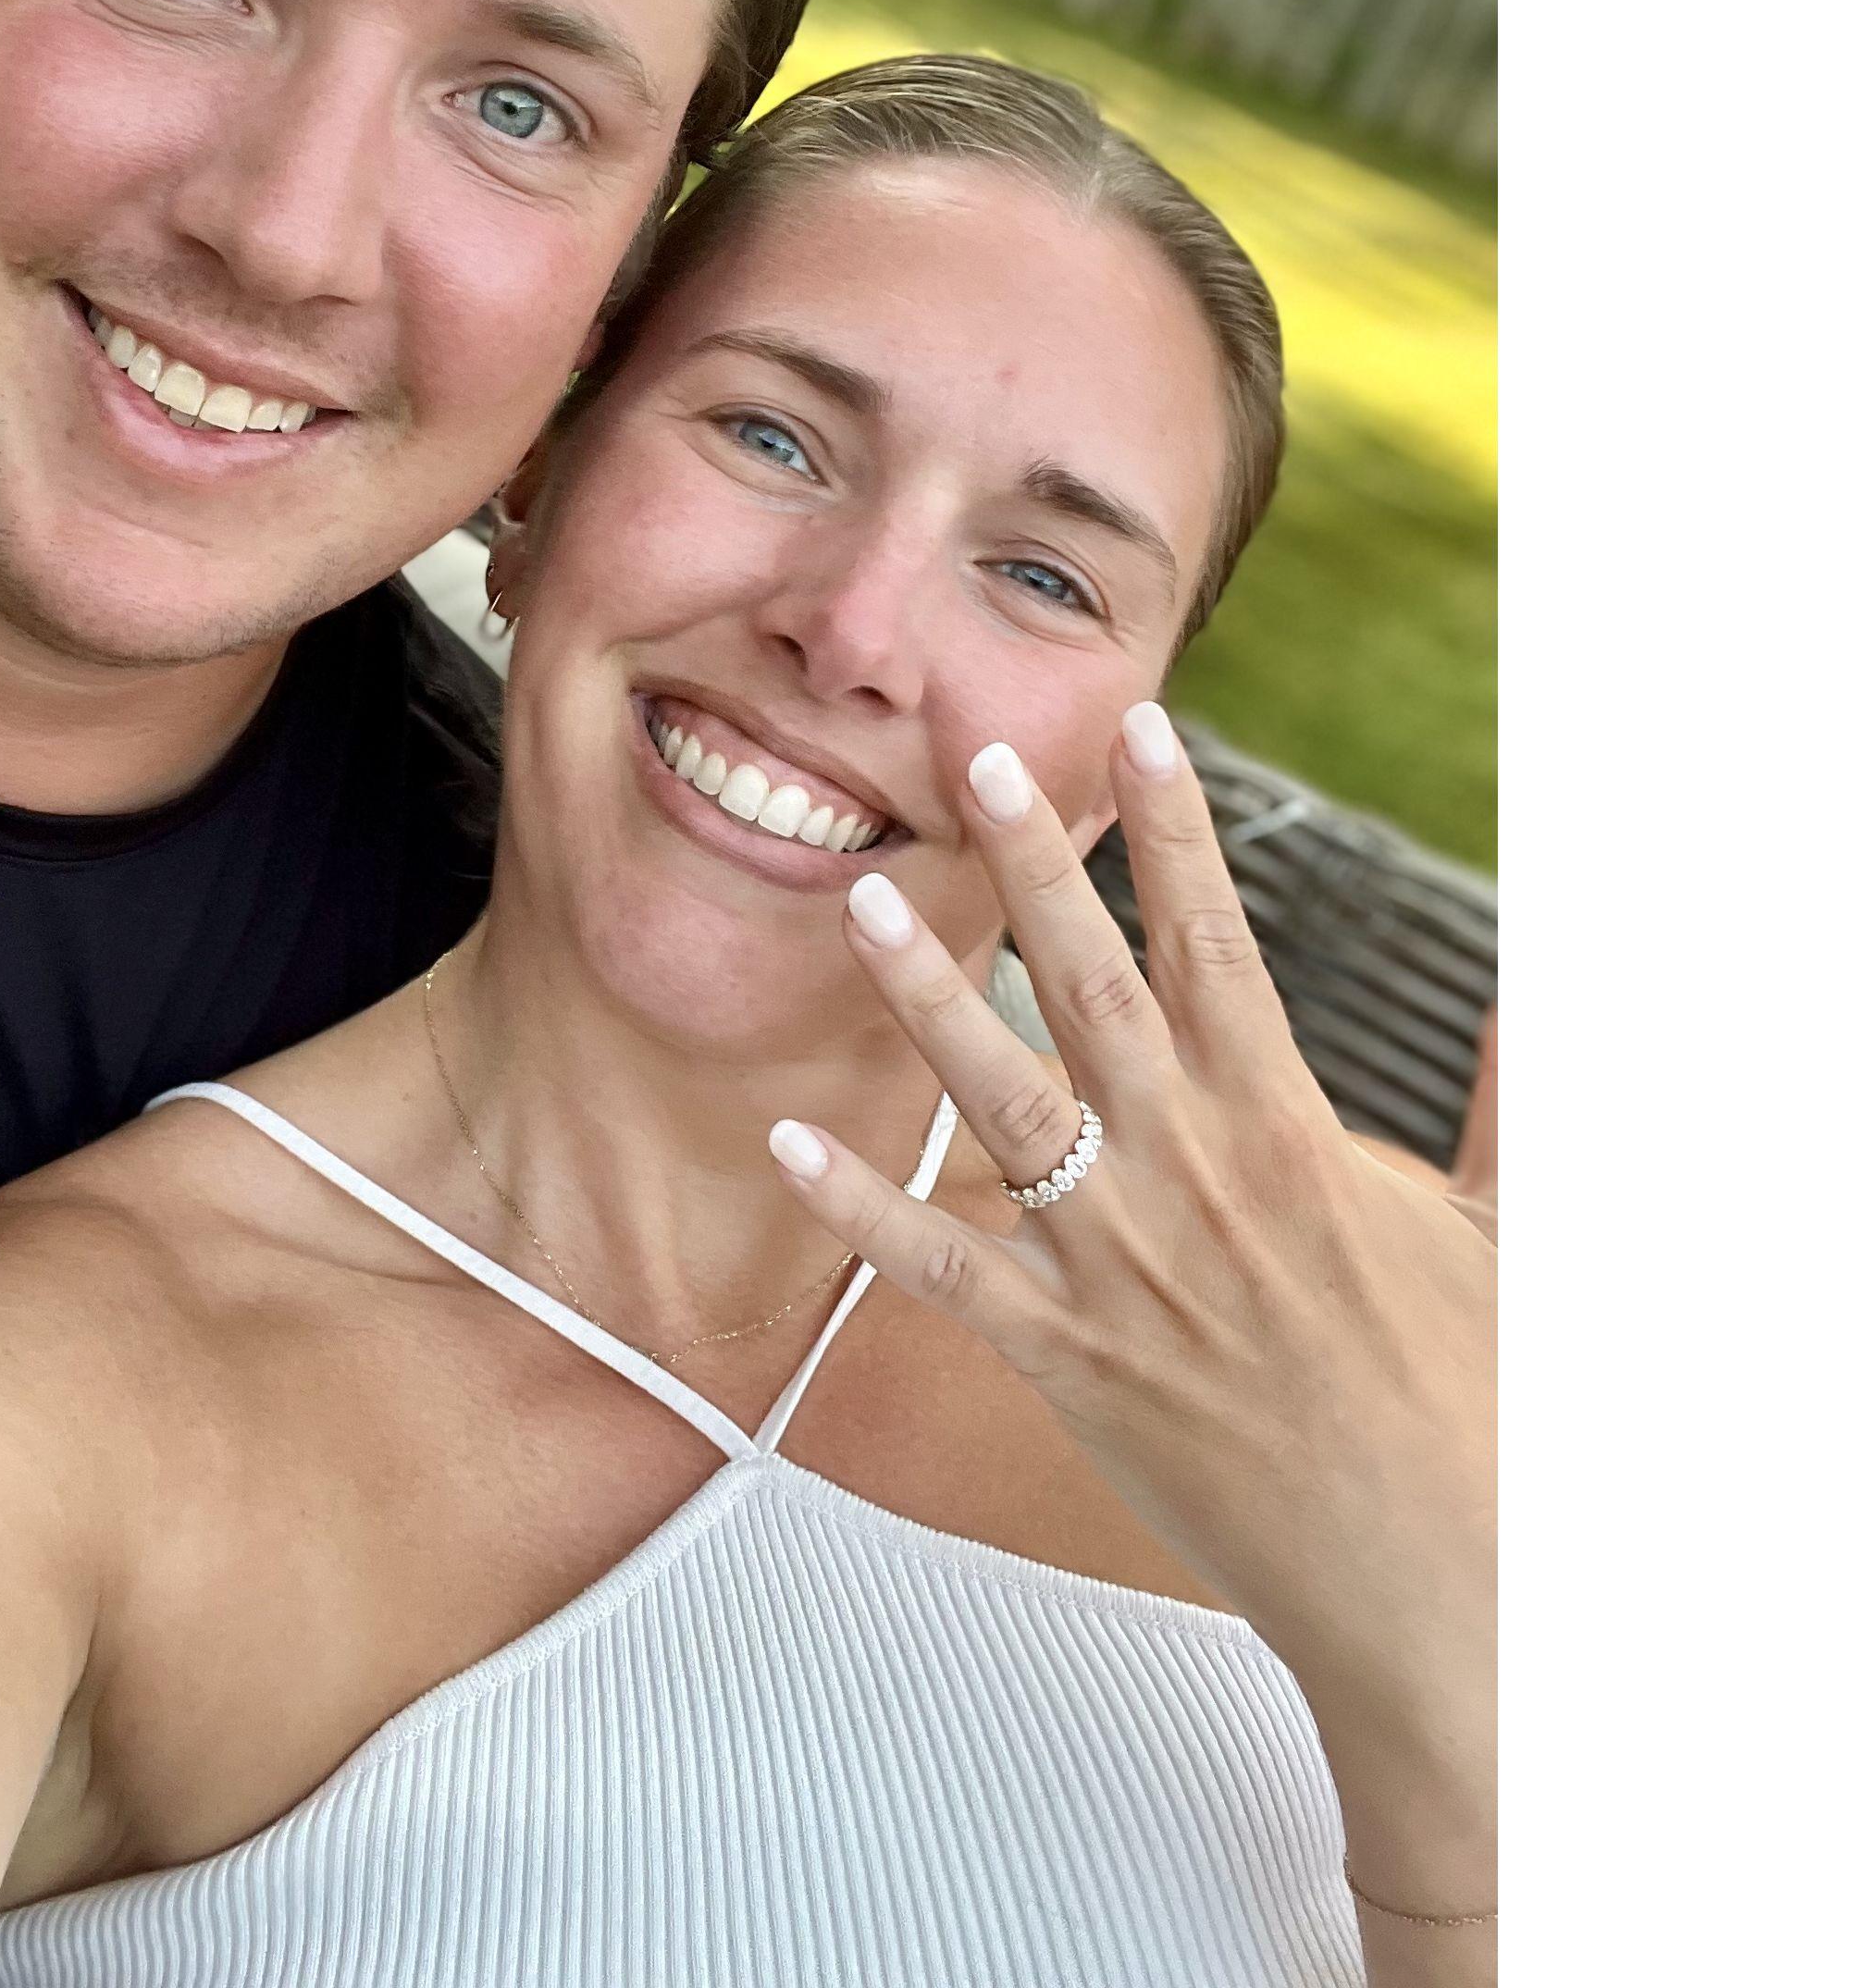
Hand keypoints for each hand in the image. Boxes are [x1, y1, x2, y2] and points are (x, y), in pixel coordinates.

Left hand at [769, 705, 1493, 1935]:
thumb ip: (1501, 1105)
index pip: (1222, 942)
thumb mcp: (1501, 1232)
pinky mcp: (1070, 1358)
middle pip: (1096, 986)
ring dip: (926, 995)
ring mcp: (1121, 1264)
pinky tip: (788, 1141)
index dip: (1176, 829)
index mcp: (1291, 1130)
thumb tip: (1530, 1005)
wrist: (1444, 1588)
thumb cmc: (1480, 1407)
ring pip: (1002, 1098)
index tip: (1140, 728)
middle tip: (976, 759)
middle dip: (1036, 865)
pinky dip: (862, 1208)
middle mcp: (1194, 1174)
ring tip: (862, 898)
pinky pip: (945, 1268)